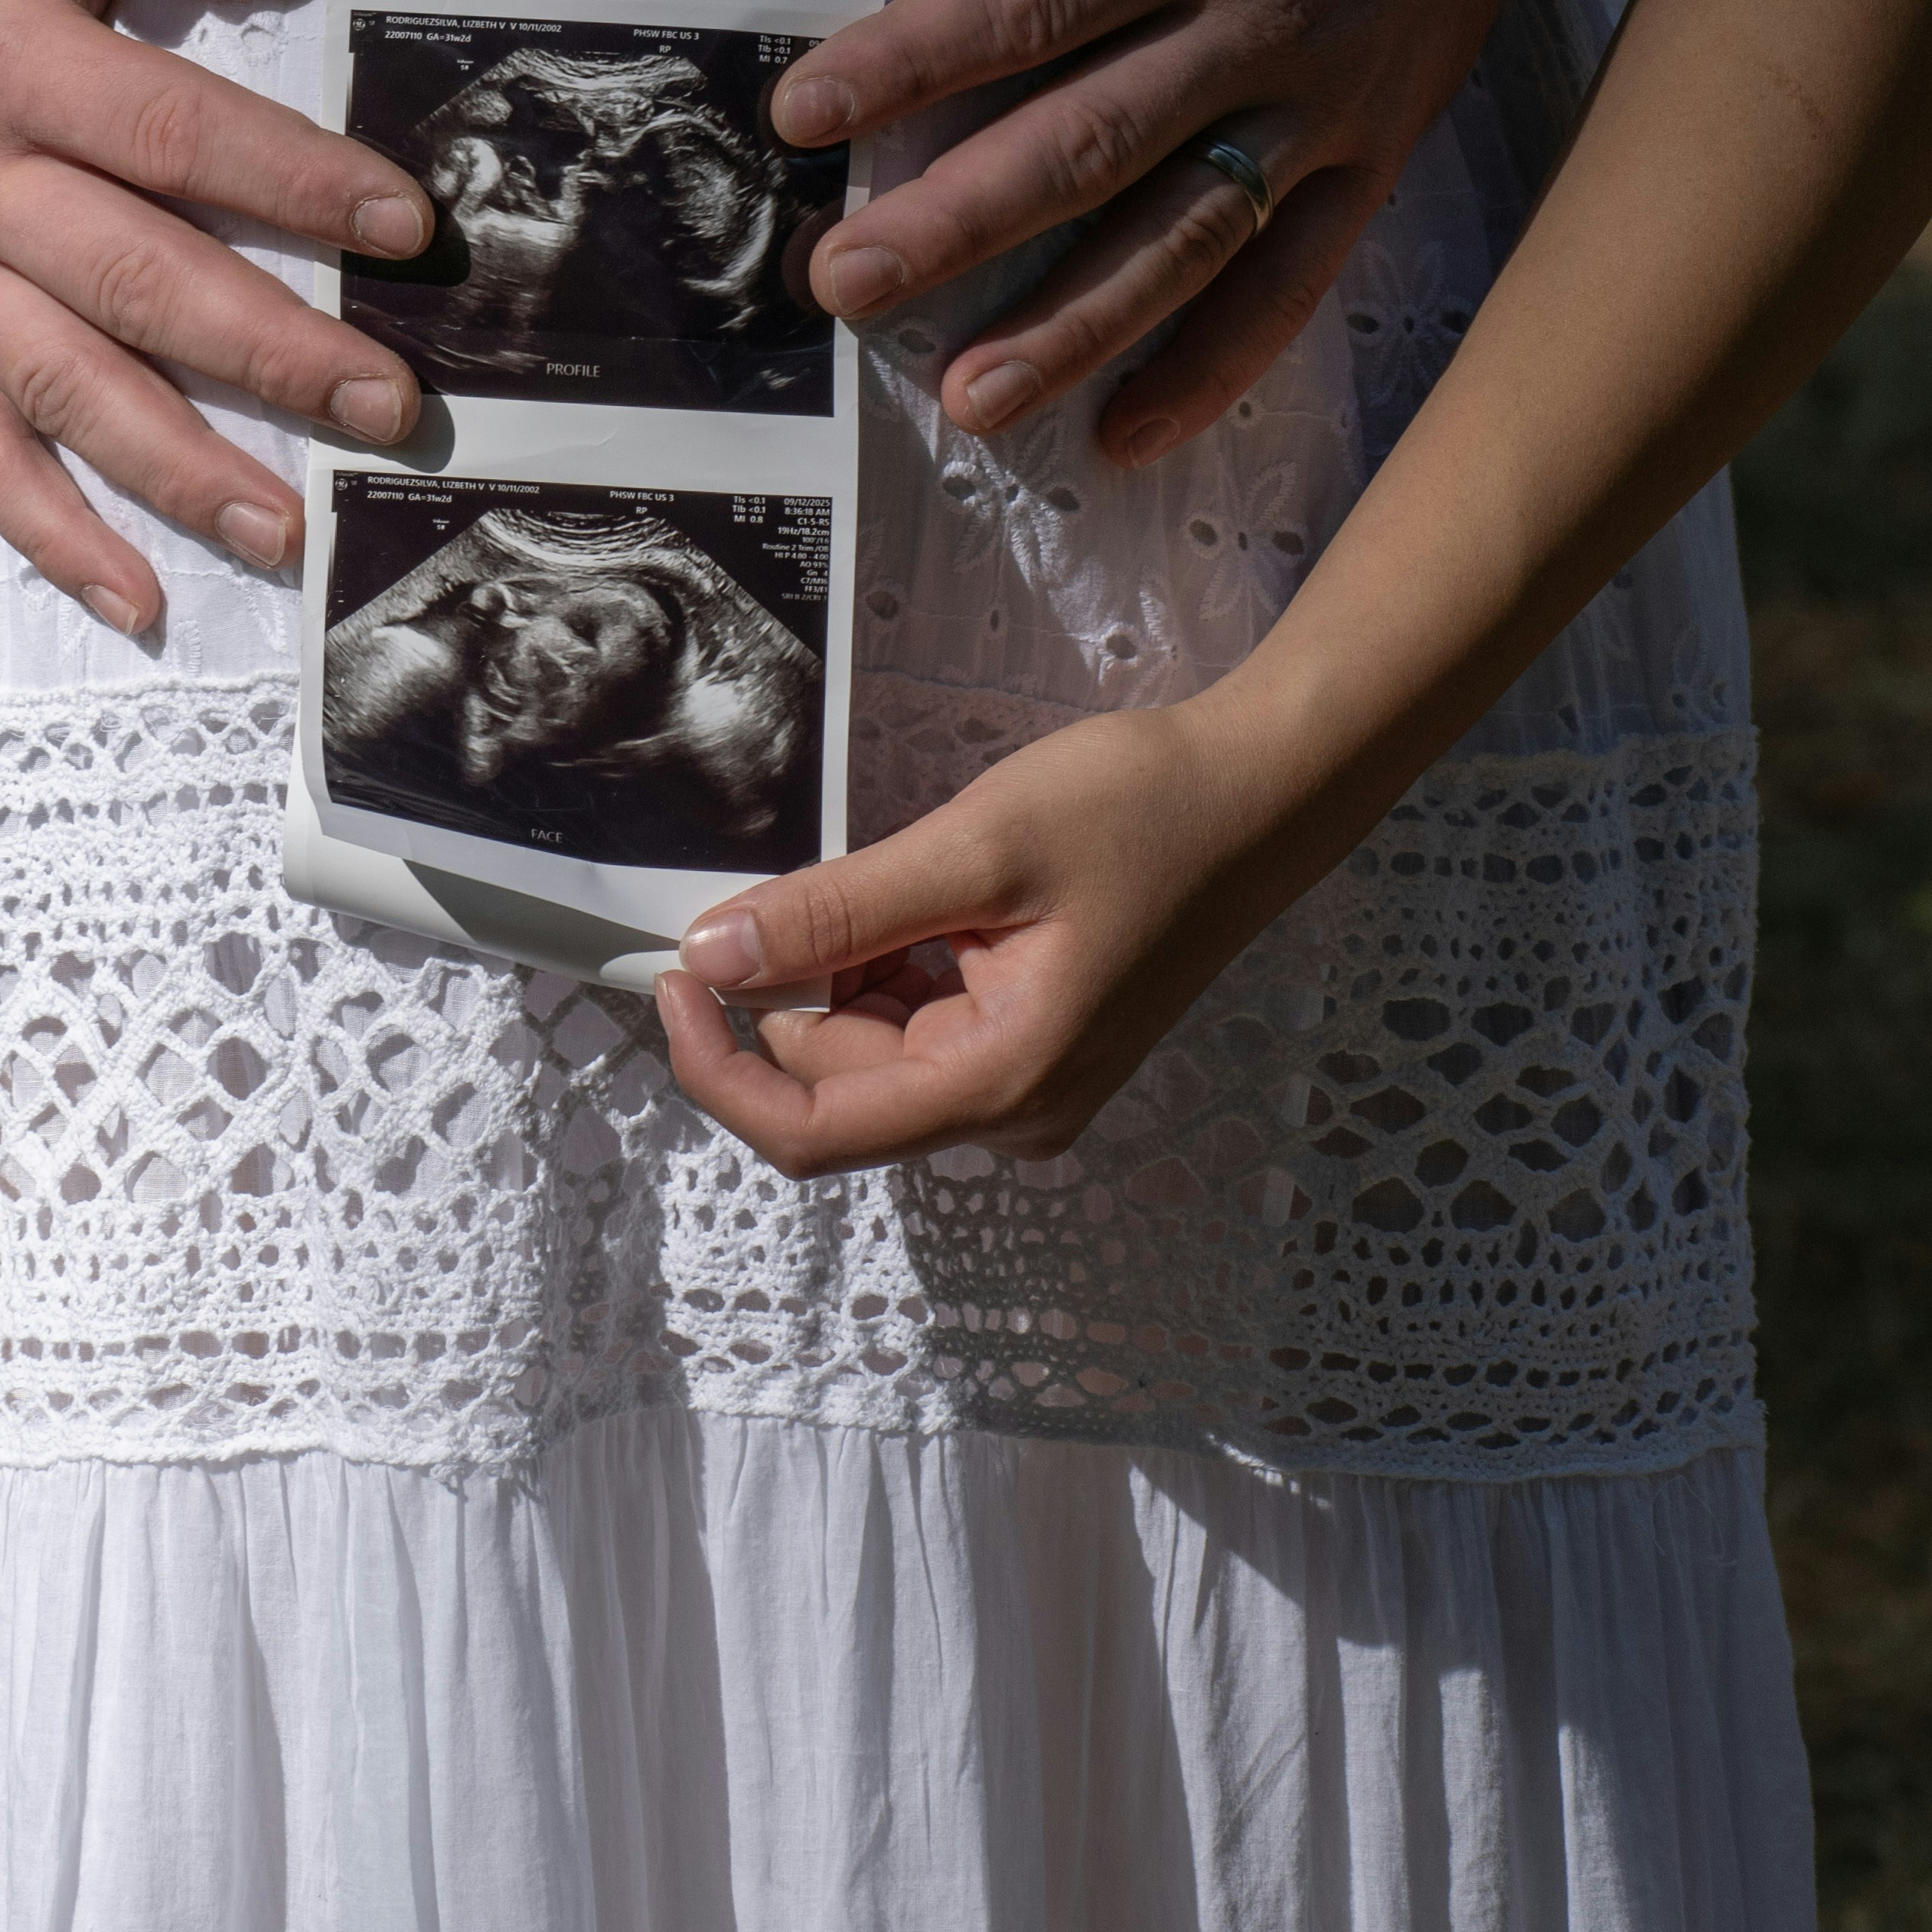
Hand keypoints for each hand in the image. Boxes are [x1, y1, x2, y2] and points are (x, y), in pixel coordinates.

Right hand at [0, 0, 434, 626]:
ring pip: (62, 389)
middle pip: (140, 286)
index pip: (182, 138)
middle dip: (278, 357)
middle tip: (392, 408)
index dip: (303, 185)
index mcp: (5, 61)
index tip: (411, 228)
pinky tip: (137, 597)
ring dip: (183, 470)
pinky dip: (49, 530)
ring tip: (289, 532)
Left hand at [656, 696, 1307, 1177]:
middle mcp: (1010, 1113)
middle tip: (793, 878)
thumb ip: (837, 910)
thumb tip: (713, 954)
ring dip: (844, 971)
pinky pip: (919, 1026)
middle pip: (835, 1085)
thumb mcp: (974, 848)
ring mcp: (1025, 1084)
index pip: (809, 1133)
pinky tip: (934, 896)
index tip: (672, 976)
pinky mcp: (1032, 1045)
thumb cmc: (1137, 812)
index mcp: (998, 1084)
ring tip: (907, 875)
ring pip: (873, 1051)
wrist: (1259, 797)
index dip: (717, 1068)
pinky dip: (888, 966)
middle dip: (789, 990)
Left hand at [774, 0, 1648, 466]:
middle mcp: (1262, 23)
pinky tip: (1125, 435)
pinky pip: (1292, 282)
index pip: (1032, 2)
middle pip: (1090, 142)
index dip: (913, 59)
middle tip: (843, 284)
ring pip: (1185, 239)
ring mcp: (1324, 106)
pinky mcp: (1373, 155)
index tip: (804, 112)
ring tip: (969, 400)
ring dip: (1076, 327)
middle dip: (960, 224)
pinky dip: (1215, 368)